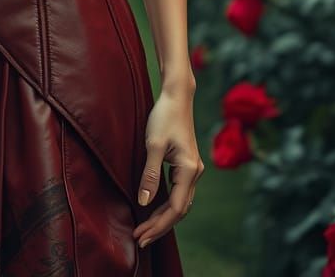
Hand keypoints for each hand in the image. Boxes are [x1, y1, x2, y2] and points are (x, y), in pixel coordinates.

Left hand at [133, 86, 202, 248]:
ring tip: (145, 229)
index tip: (141, 235)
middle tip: (140, 238)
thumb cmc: (164, 116)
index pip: (175, 208)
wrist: (177, 96)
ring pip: (181, 203)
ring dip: (164, 217)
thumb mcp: (154, 145)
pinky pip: (179, 192)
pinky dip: (167, 205)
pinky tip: (154, 209)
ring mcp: (193, 169)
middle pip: (180, 210)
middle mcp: (195, 173)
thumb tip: (144, 202)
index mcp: (189, 169)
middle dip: (160, 226)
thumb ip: (150, 174)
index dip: (158, 225)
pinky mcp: (187, 165)